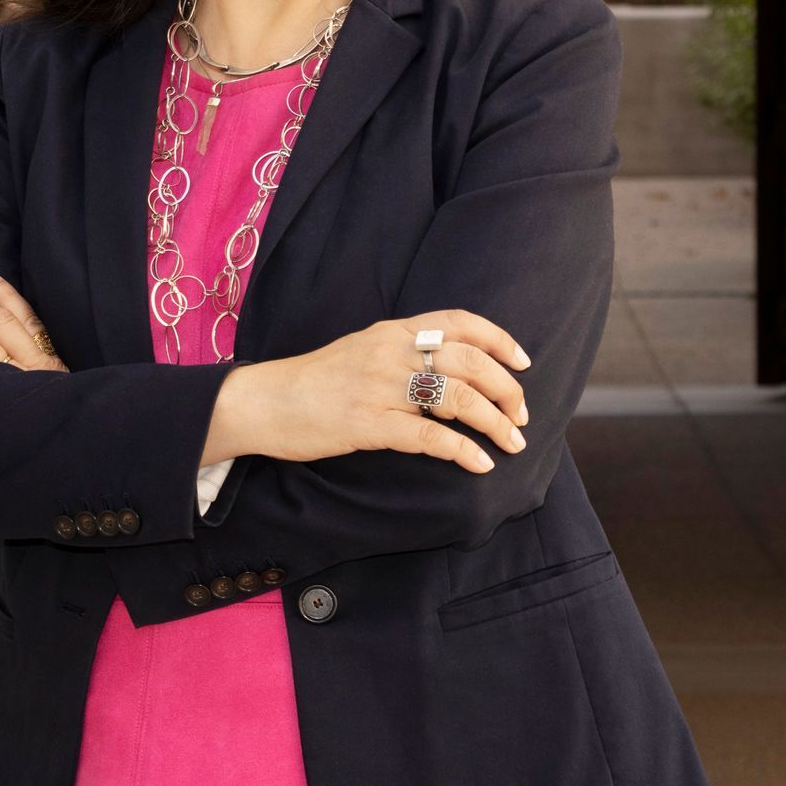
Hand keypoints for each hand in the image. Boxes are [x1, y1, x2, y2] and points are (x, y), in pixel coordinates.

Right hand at [258, 308, 532, 473]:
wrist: (263, 401)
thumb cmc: (314, 381)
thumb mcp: (362, 350)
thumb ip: (402, 350)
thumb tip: (450, 364)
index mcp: (392, 331)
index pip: (459, 321)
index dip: (499, 340)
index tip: (522, 363)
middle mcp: (391, 352)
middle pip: (469, 361)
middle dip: (506, 389)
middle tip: (521, 416)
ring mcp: (379, 388)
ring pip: (457, 397)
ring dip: (494, 422)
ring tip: (512, 443)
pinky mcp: (367, 425)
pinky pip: (428, 435)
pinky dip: (462, 450)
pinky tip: (479, 464)